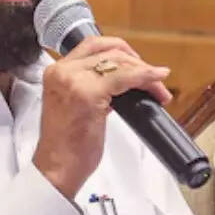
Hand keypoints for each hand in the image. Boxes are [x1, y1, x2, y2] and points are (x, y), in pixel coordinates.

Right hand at [33, 36, 171, 198]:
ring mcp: (74, 80)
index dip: (120, 51)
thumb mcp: (76, 106)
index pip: (93, 46)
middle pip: (108, 50)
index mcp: (56, 72)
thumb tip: (123, 82)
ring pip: (118, 61)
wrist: (57, 168)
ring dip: (144, 71)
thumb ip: (93, 88)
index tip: (137, 65)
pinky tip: (156, 80)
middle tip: (153, 78)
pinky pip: (125, 77)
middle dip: (136, 62)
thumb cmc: (66, 145)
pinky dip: (145, 76)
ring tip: (158, 88)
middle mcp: (62, 71)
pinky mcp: (88, 93)